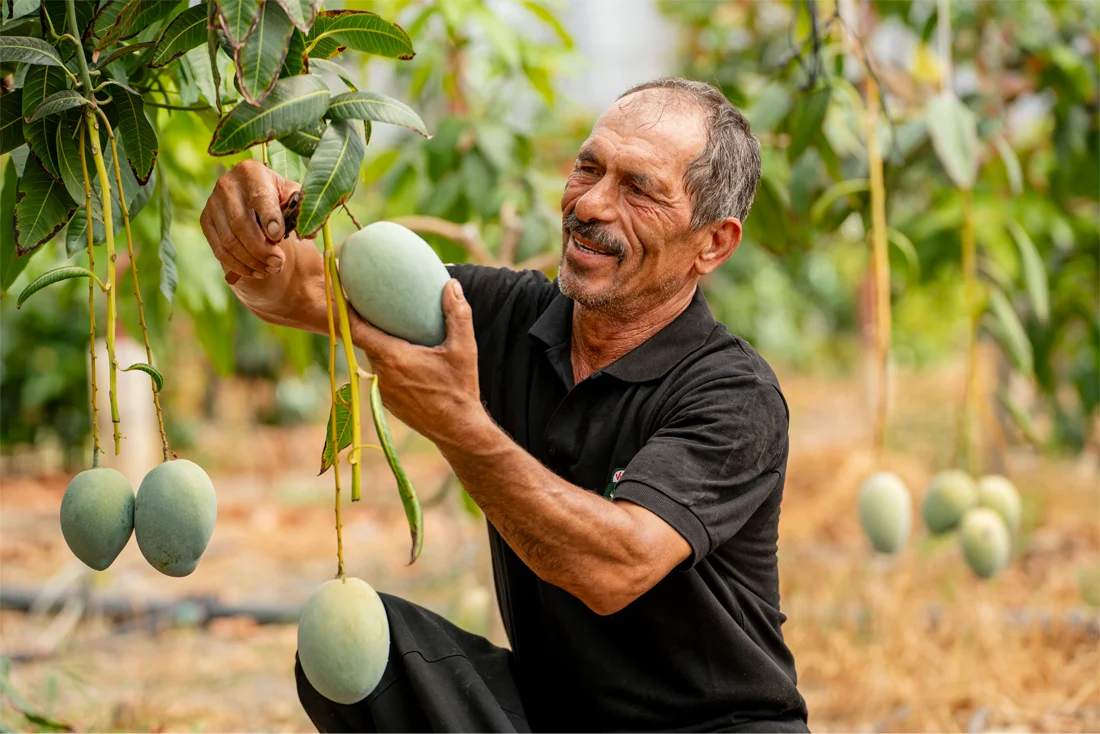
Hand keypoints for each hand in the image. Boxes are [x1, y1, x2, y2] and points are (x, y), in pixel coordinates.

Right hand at [201, 160, 326, 329]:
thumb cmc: (277, 195)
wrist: (252, 193)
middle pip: (241, 224)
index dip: (269, 219)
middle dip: (261, 249)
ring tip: (271, 270)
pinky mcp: (206, 221)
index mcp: (251, 172)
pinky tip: (255, 272)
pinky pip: (219, 250)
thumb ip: (302, 210)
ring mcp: (212, 203)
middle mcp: (227, 184)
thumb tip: (308, 232)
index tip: (278, 237)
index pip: (259, 198)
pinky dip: (238, 265)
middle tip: (278, 263)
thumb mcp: (292, 196)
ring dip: (251, 261)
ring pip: (229, 241)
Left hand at [352, 279, 485, 446]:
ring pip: (372, 359)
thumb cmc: (460, 389)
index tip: (343, 292)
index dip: (346, 310)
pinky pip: (380, 375)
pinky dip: (386, 362)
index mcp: (394, 358)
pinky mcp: (387, 402)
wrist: (458, 430)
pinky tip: (400, 356)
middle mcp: (381, 374)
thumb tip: (452, 284)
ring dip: (377, 343)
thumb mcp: (464, 349)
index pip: (357, 330)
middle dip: (365, 323)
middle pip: (364, 342)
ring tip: (386, 327)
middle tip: (370, 303)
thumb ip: (457, 314)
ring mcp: (382, 390)